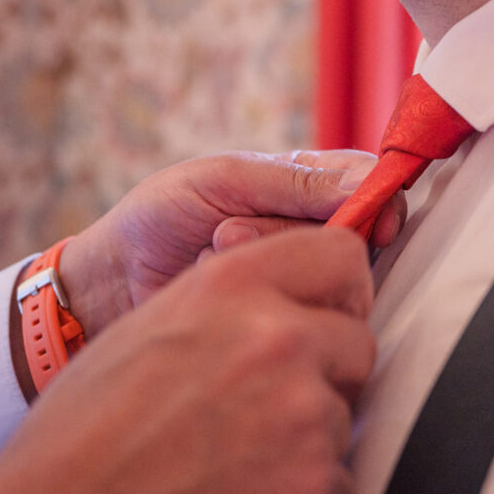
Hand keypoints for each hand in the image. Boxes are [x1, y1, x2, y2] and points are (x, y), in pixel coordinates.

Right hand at [0, 227, 375, 493]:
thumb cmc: (91, 420)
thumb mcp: (159, 322)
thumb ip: (237, 297)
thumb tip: (298, 299)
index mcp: (232, 284)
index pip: (341, 254)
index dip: (338, 286)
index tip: (328, 310)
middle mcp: (276, 336)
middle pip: (356, 339)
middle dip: (327, 366)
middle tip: (272, 394)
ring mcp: (301, 411)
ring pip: (344, 411)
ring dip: (309, 429)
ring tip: (238, 445)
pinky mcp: (314, 480)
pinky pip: (340, 473)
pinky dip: (304, 482)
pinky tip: (244, 481)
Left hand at [58, 150, 403, 337]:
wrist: (113, 281)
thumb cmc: (161, 216)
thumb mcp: (222, 180)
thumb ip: (295, 183)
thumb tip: (370, 184)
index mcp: (298, 182)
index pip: (366, 181)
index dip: (380, 198)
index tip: (375, 220)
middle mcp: (305, 228)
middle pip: (350, 231)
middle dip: (289, 230)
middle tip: (229, 229)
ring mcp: (292, 273)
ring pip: (322, 268)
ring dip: (263, 254)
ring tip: (212, 248)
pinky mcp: (278, 313)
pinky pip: (298, 304)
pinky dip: (256, 289)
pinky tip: (214, 277)